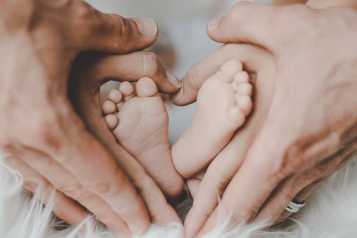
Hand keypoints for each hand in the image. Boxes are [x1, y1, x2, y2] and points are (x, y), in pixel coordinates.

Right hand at [0, 0, 179, 235]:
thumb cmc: (9, 15)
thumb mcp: (70, 21)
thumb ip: (116, 35)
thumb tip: (147, 32)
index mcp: (47, 119)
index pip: (101, 173)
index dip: (128, 199)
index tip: (147, 220)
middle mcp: (22, 139)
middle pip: (82, 188)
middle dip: (114, 213)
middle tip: (138, 231)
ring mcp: (4, 140)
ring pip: (55, 186)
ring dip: (86, 207)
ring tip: (109, 224)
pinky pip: (30, 174)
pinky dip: (54, 192)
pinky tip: (67, 202)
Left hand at [172, 2, 356, 236]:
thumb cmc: (349, 44)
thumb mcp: (289, 24)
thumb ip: (243, 22)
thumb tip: (214, 26)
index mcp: (280, 138)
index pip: (241, 194)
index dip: (214, 216)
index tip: (195, 233)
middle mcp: (301, 160)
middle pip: (256, 210)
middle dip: (225, 225)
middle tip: (202, 234)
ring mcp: (320, 162)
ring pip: (279, 204)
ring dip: (250, 215)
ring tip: (225, 222)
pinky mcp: (333, 157)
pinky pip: (298, 190)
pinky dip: (275, 200)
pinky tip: (265, 198)